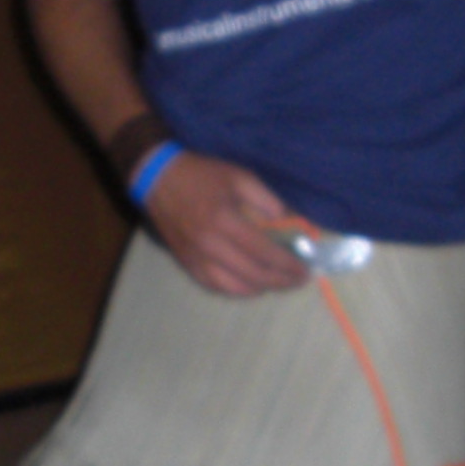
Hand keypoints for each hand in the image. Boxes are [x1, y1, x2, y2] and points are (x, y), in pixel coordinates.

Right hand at [142, 152, 310, 295]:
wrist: (158, 180)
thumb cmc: (203, 176)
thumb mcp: (240, 177)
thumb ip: (268, 200)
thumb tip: (291, 222)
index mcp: (225, 221)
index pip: (264, 252)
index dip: (288, 265)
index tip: (306, 269)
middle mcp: (210, 245)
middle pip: (253, 275)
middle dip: (281, 281)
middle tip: (299, 280)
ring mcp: (196, 258)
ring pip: (234, 287)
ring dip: (261, 288)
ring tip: (277, 281)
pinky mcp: (187, 264)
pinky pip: (215, 286)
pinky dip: (237, 290)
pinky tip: (251, 284)